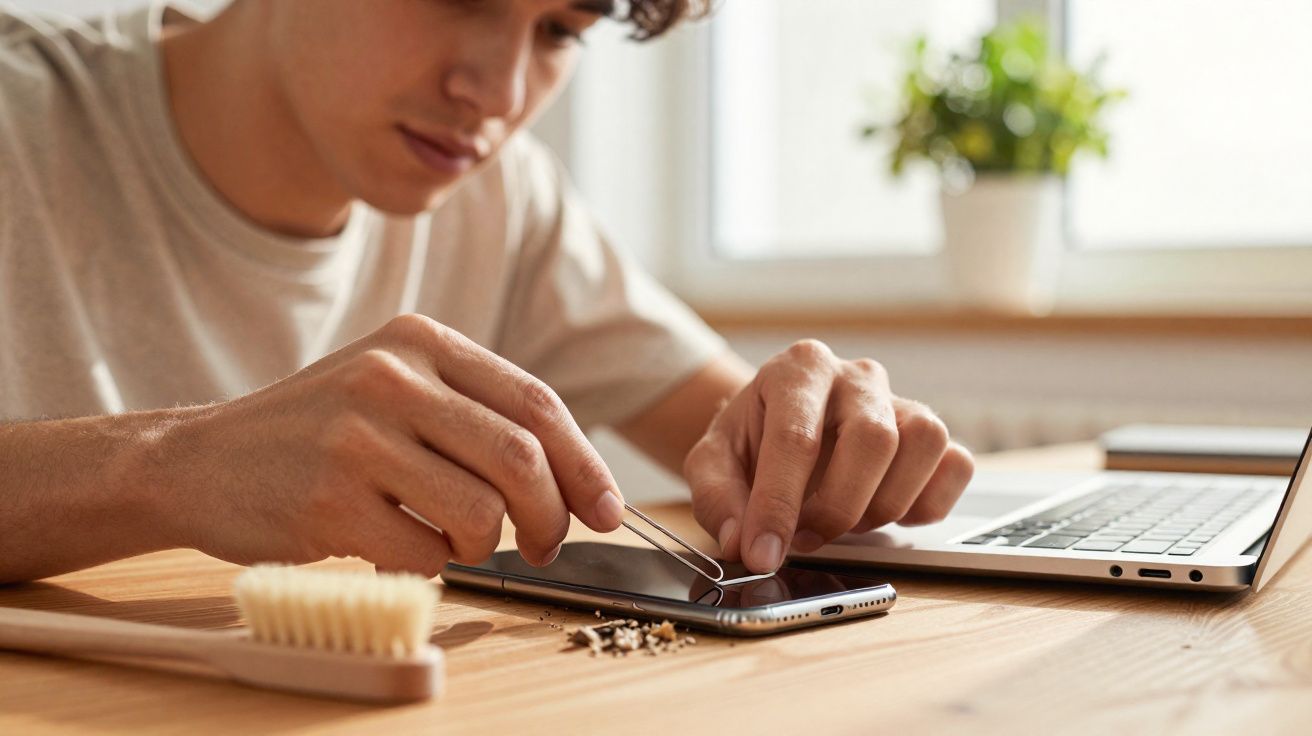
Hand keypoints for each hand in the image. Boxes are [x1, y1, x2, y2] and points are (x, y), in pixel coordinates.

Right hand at [153, 314, 622, 576]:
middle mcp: (390, 376)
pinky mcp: (326, 500)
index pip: (536, 404)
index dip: (585, 465)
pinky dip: (434, 566)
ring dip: (488, 547)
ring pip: (481, 513)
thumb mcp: (393, 386)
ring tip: (457, 543)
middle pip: (521, 458)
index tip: (607, 511)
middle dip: (552, 517)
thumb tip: (576, 482)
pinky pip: (424, 553)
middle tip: (544, 545)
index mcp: (420, 340)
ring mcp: (355, 437)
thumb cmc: (318, 432)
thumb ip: (475, 414)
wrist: (198, 459)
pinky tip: (405, 548)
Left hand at [683, 340, 974, 573]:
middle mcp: (856, 376)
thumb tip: (742, 541)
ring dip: (885, 503)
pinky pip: (956, 466)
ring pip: (923, 444)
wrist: (778, 426)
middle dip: (839, 506)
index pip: (796, 438)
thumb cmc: (750, 442)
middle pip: (874, 437)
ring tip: (845, 521)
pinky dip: (927, 503)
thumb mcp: (712, 463)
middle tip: (808, 538)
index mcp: (798, 369)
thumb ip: (717, 498)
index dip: (778, 504)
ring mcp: (901, 401)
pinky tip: (885, 512)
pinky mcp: (931, 434)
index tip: (765, 553)